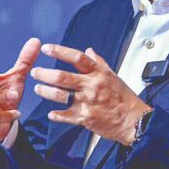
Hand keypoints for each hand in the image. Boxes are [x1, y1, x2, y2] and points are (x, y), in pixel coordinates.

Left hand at [31, 44, 150, 145]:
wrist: (132, 120)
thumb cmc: (124, 98)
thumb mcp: (113, 75)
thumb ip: (99, 62)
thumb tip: (89, 50)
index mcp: (99, 73)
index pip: (77, 58)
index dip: (60, 51)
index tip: (47, 48)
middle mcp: (91, 86)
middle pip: (62, 77)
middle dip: (45, 74)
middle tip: (36, 72)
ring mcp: (87, 102)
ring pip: (59, 95)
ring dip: (45, 91)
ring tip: (38, 88)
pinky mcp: (84, 118)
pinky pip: (64, 116)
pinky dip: (55, 114)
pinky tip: (51, 113)